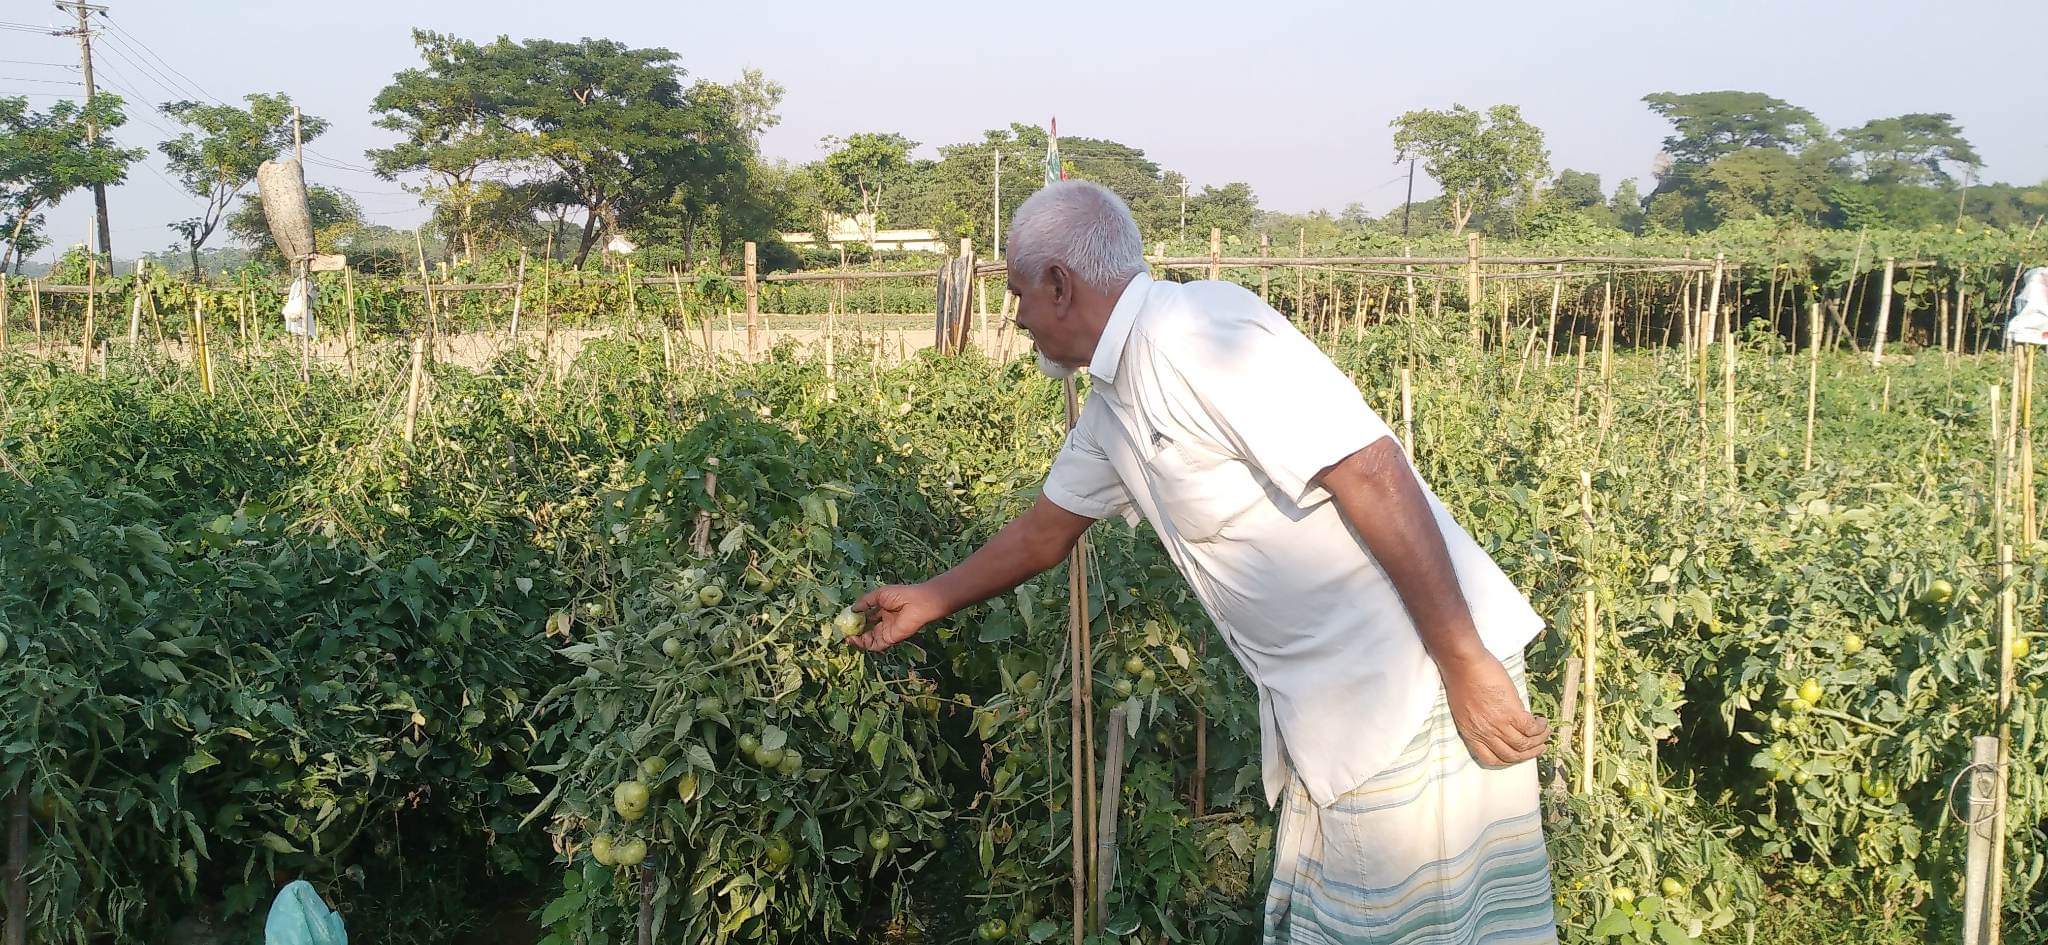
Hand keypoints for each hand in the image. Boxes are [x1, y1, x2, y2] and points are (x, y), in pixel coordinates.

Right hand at [847, 583, 947, 651]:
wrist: (917, 603)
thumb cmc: (900, 595)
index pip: (867, 616)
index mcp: (882, 609)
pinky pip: (875, 645)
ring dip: (857, 639)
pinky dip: (865, 644)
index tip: (845, 620)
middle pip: (867, 629)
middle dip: (855, 631)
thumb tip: (852, 609)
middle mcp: (884, 621)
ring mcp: (886, 631)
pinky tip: (855, 640)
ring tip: (847, 637)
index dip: (856, 619)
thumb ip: (865, 602)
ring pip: (869, 638)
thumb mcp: (879, 595)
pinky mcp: (890, 639)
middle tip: (844, 631)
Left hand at [1438, 651, 1549, 766]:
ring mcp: (1497, 724)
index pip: (1490, 759)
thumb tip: (1498, 723)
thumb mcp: (1465, 709)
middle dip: (1528, 754)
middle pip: (1511, 755)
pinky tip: (1542, 721)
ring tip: (1545, 733)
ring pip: (1524, 744)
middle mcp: (1484, 733)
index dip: (1507, 759)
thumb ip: (1480, 721)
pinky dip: (1540, 727)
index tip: (1517, 753)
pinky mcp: (1510, 712)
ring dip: (1538, 741)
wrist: (1462, 663)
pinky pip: (1530, 728)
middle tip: (1539, 747)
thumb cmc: (1461, 679)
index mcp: (1470, 733)